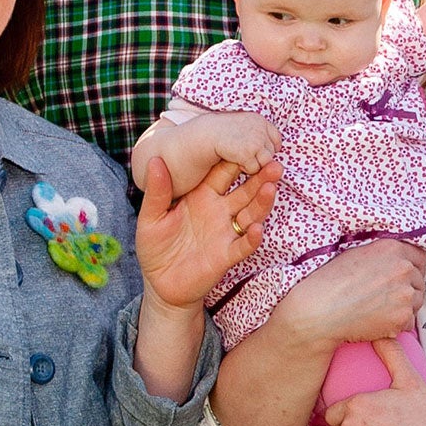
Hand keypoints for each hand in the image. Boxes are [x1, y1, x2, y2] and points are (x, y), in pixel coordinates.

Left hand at [134, 156, 278, 311]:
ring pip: (250, 214)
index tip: (246, 141)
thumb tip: (154, 160)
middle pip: (245, 190)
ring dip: (262, 202)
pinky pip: (243, 245)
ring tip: (271, 187)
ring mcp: (226, 233)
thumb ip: (157, 192)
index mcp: (202, 196)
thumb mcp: (151, 217)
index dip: (234, 159)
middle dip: (260, 177)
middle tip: (274, 162)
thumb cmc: (156, 247)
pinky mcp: (227, 255)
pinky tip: (257, 228)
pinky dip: (251, 238)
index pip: (222, 173)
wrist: (160, 284)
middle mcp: (219, 211)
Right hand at [204, 111, 281, 175]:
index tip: (257, 151)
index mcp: (260, 120)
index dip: (267, 148)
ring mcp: (255, 141)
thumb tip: (277, 147)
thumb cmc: (223, 132)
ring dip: (254, 164)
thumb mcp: (244, 125)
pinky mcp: (248, 153)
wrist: (205, 135)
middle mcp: (261, 129)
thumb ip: (258, 132)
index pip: (276, 138)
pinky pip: (254, 168)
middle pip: (271, 152)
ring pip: (266, 162)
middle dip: (260, 157)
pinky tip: (235, 161)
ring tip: (241, 159)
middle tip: (245, 155)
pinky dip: (246, 169)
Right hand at [268, 240, 425, 354]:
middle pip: (420, 279)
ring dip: (405, 305)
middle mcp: (403, 268)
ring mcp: (405, 293)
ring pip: (417, 300)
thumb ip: (384, 254)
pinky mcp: (403, 317)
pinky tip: (378, 321)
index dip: (411, 267)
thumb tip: (399, 259)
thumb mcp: (357, 253)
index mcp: (392, 247)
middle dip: (407, 287)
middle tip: (385, 296)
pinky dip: (398, 324)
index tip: (401, 276)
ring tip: (380, 309)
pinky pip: (409, 321)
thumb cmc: (330, 282)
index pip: (419, 256)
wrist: (319, 311)